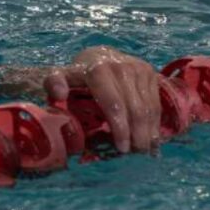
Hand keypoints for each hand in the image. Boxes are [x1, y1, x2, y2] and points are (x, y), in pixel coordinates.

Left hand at [44, 46, 160, 152]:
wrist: (100, 55)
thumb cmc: (79, 74)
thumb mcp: (61, 76)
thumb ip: (54, 83)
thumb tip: (59, 95)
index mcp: (98, 70)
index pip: (114, 104)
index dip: (120, 128)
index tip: (121, 148)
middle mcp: (122, 67)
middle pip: (135, 109)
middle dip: (136, 135)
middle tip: (135, 154)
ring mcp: (138, 69)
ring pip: (148, 107)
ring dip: (149, 132)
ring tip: (144, 150)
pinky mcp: (150, 72)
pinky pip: (156, 102)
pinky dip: (156, 123)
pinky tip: (154, 139)